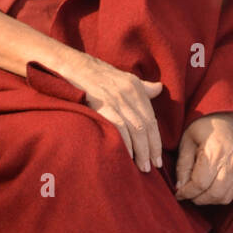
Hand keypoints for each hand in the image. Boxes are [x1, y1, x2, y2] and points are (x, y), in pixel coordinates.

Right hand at [63, 54, 163, 171]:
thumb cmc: (98, 75)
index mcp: (136, 88)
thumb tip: (158, 89)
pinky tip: (128, 156)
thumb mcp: (124, 77)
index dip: (156, 140)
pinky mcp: (102, 104)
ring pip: (136, 129)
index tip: (158, 158)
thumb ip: (142, 87)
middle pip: (146, 126)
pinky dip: (126, 143)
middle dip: (151, 149)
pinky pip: (119, 127)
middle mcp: (129, 93)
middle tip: (152, 167)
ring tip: (142, 167)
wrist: (74, 66)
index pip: (151, 119)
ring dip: (141, 151)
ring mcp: (116, 99)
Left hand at [175, 112, 232, 203]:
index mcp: (216, 152)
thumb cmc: (203, 126)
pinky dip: (217, 197)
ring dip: (207, 200)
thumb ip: (183, 165)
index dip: (186, 192)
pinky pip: (231, 194)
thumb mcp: (186, 141)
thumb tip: (180, 188)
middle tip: (186, 193)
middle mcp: (231, 162)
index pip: (200, 184)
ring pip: (224, 197)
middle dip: (197, 198)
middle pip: (214, 194)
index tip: (177, 193)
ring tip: (197, 192)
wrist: (227, 116)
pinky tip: (207, 190)